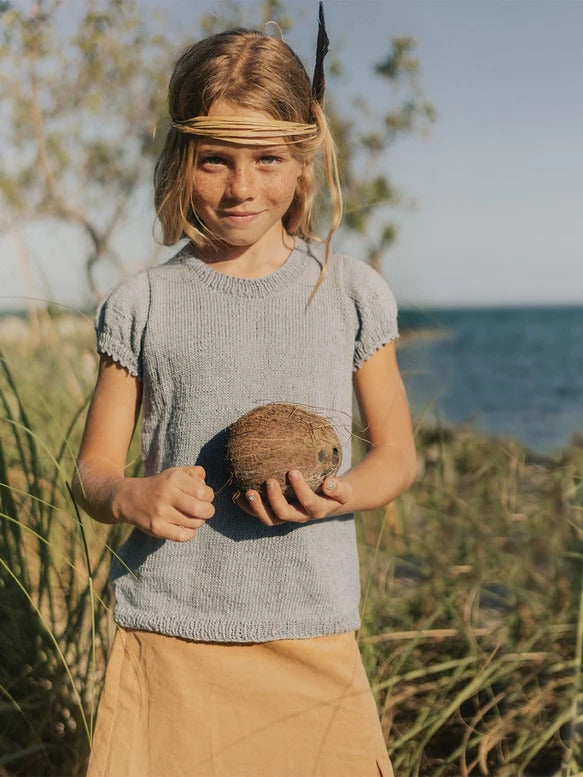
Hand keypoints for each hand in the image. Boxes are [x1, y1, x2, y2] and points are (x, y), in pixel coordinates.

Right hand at [112, 465, 214, 541]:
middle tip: (205, 510)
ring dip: (199, 522)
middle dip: (208, 511)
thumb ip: (194, 473)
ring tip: (193, 517)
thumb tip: (205, 483)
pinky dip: (190, 534)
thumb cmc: (160, 486)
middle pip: (200, 509)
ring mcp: (160, 512)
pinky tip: (187, 528)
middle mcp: (166, 494)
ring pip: (193, 523)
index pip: (203, 492)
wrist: (130, 499)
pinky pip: (183, 536)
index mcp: (173, 478)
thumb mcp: (174, 473)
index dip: (209, 496)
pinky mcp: (156, 528)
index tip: (204, 497)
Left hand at [237, 469, 351, 526]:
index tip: (292, 471)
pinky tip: (236, 494)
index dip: (300, 490)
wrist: (330, 501)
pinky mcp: (276, 515)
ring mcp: (287, 517)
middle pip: (285, 514)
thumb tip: (329, 482)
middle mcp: (301, 516)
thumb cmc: (334, 491)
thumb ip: (338, 488)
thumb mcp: (343, 490)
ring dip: (257, 507)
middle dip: (275, 500)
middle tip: (269, 481)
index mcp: (318, 509)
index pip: (309, 502)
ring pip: (270, 519)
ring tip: (248, 492)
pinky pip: (260, 514)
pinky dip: (247, 506)